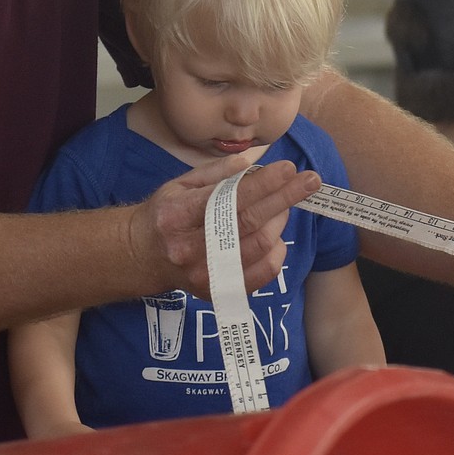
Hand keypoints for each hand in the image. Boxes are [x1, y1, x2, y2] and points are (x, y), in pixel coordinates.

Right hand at [128, 157, 320, 299]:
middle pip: (250, 222)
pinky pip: (261, 274)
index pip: (229, 199)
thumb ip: (215, 173)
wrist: (143, 256)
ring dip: (280, 220)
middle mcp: (190, 248)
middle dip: (285, 198)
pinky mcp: (218, 291)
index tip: (288, 168)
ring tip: (285, 203)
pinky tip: (276, 234)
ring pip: (259, 246)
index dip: (263, 183)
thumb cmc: (165, 214)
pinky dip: (277, 252)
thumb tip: (252, 163)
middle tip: (310, 180)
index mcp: (178, 215)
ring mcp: (205, 274)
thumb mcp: (180, 184)